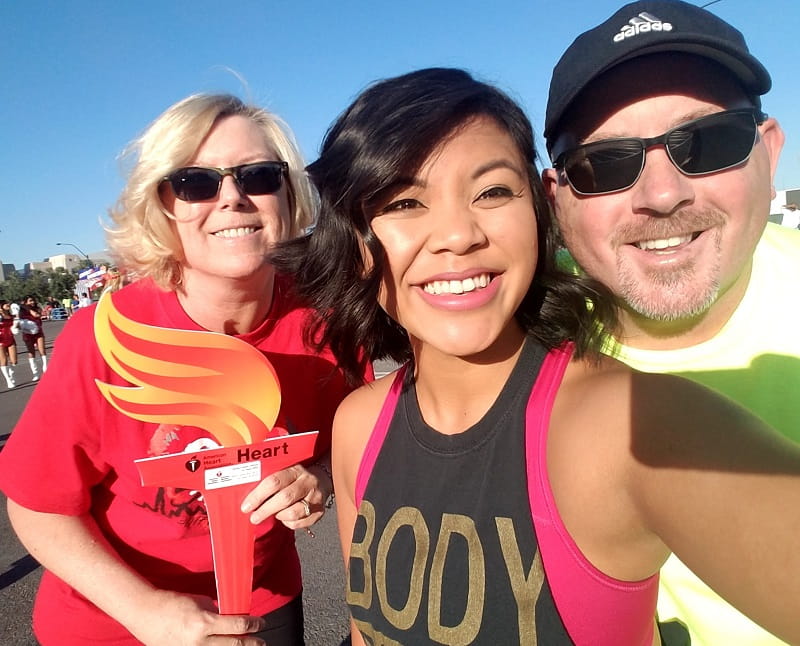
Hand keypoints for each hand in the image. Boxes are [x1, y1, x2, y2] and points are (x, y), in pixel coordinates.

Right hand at [132, 590, 265, 645]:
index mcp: (204, 622)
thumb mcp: (200, 602)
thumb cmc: (174, 602)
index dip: (253, 625)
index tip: (261, 624)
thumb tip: (231, 618)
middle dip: (251, 643)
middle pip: (234, 645)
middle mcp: (199, 641)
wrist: (146, 614)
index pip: (238, 626)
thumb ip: (217, 612)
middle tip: (261, 642)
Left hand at [240, 462, 332, 529]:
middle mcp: (308, 482)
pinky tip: (286, 517)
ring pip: (293, 513)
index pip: (274, 481)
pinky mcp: (320, 512)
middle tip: (254, 518)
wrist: (323, 479)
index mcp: (295, 470)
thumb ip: (270, 482)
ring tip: (274, 514)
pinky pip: (300, 523)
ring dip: (279, 516)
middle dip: (265, 510)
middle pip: (284, 498)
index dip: (258, 495)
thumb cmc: (296, 478)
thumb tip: (248, 499)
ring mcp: (315, 498)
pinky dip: (289, 523)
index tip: (246, 506)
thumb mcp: (285, 472)